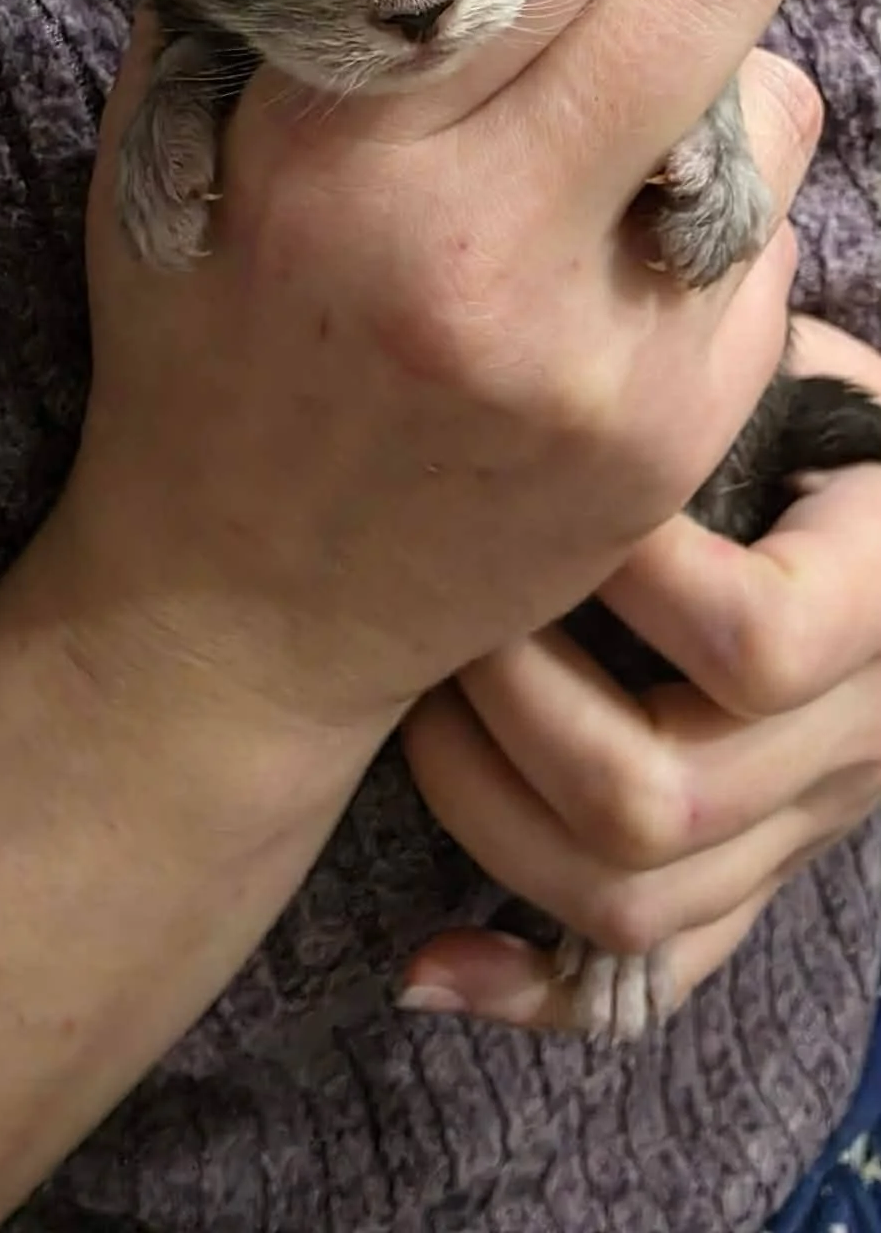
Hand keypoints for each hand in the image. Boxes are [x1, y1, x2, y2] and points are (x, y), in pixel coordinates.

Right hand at [57, 0, 813, 747]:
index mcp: (344, 158)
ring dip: (707, 82)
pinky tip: (614, 253)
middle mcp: (490, 250)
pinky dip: (707, 208)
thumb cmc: (202, 362)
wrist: (248, 613)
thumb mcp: (167, 160)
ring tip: (609, 135)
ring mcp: (608, 355)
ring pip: (778, 97)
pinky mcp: (682, 430)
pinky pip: (773, 234)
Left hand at [400, 319, 880, 1033]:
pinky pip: (647, 975)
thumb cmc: (829, 426)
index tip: (555, 485)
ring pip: (628, 901)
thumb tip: (612, 279)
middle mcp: (853, 744)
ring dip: (486, 814)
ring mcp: (798, 831)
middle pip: (664, 798)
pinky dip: (526, 985)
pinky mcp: (752, 880)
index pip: (758, 639)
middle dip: (514, 702)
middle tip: (449, 609)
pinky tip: (430, 963)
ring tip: (425, 710)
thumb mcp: (800, 372)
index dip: (628, 575)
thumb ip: (729, 355)